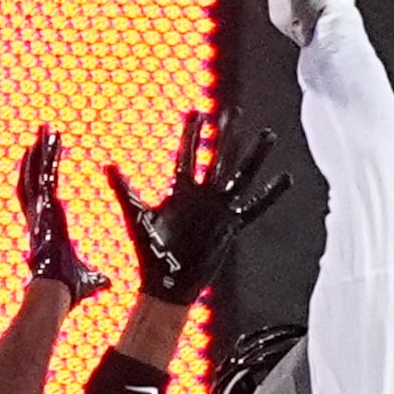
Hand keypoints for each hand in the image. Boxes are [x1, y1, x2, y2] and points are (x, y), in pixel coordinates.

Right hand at [19, 126, 110, 308]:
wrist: (56, 292)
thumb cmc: (67, 288)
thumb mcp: (87, 279)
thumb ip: (96, 277)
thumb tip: (107, 283)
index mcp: (49, 228)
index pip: (43, 197)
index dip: (41, 179)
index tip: (45, 163)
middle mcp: (40, 217)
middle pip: (35, 179)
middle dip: (38, 156)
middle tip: (42, 134)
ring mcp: (39, 213)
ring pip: (34, 175)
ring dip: (38, 152)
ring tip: (44, 130)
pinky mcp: (43, 211)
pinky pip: (40, 181)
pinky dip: (39, 162)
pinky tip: (42, 144)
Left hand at [105, 109, 291, 306]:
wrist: (166, 283)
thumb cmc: (151, 251)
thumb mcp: (137, 215)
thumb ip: (124, 189)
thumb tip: (107, 166)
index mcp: (181, 191)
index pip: (187, 155)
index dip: (191, 134)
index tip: (195, 112)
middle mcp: (202, 196)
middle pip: (216, 158)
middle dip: (224, 134)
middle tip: (232, 111)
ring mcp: (218, 210)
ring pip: (240, 175)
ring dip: (253, 156)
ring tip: (267, 134)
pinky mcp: (230, 226)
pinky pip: (255, 208)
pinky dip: (270, 195)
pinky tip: (285, 179)